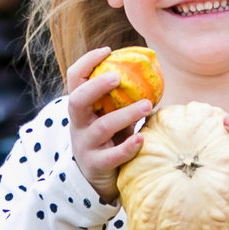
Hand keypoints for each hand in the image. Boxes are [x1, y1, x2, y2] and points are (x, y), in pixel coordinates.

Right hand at [64, 45, 155, 198]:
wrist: (96, 178)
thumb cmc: (109, 139)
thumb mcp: (110, 115)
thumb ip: (122, 98)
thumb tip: (153, 68)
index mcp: (81, 107)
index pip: (74, 79)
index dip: (87, 62)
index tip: (107, 51)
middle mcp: (79, 124)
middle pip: (77, 100)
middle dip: (96, 86)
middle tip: (118, 77)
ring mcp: (85, 145)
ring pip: (102, 127)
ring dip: (126, 114)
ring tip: (148, 105)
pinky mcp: (96, 165)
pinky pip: (112, 156)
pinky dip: (127, 147)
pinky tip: (142, 138)